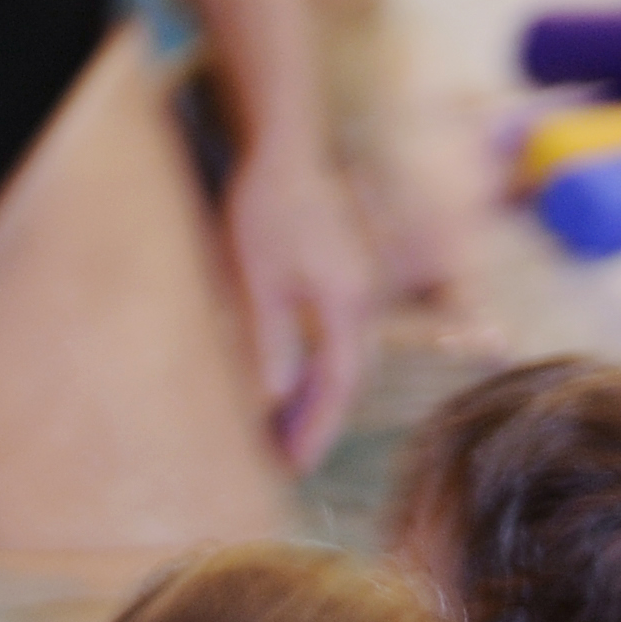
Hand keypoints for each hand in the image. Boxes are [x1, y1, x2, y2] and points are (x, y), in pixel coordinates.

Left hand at [216, 135, 377, 472]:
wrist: (285, 154)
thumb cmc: (267, 212)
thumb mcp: (257, 278)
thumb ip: (270, 338)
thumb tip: (274, 397)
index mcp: (347, 305)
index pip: (336, 386)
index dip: (314, 430)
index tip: (292, 467)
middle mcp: (363, 300)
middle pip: (347, 379)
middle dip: (318, 423)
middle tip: (285, 462)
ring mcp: (359, 286)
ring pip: (345, 359)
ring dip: (318, 399)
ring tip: (285, 433)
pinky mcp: (344, 276)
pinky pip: (338, 337)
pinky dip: (319, 368)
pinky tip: (293, 383)